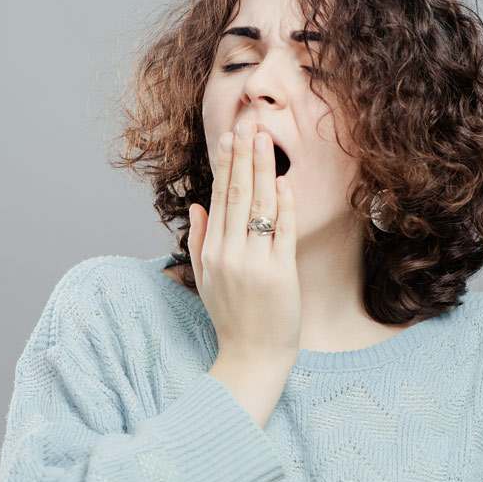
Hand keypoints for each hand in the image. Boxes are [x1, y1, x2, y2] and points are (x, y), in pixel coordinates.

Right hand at [187, 118, 300, 369]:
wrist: (251, 356)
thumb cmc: (230, 318)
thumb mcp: (205, 279)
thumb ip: (199, 240)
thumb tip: (197, 203)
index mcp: (211, 252)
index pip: (218, 199)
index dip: (225, 165)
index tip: (230, 137)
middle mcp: (229, 254)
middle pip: (236, 195)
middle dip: (243, 157)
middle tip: (249, 125)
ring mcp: (255, 263)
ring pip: (258, 207)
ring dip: (262, 170)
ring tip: (266, 141)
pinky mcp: (280, 273)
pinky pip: (283, 232)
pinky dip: (284, 206)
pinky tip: (284, 182)